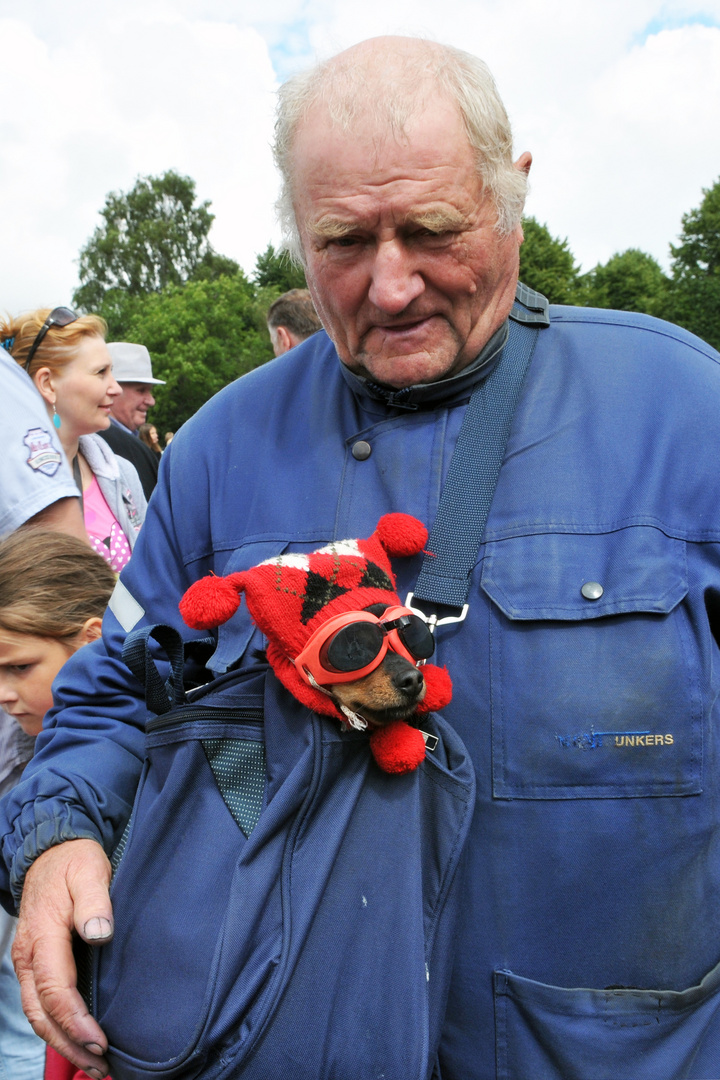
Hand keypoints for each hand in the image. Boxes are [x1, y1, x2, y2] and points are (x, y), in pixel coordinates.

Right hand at [12, 839, 113, 1078]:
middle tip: (100, 1067)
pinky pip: (40, 1004)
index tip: (100, 1042)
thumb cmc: (74, 862)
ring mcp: (28, 962)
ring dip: (62, 1043)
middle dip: (69, 1045)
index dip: (76, 1021)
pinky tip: (77, 1040)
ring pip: (38, 1014)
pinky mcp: (34, 964)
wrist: (50, 852)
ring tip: (92, 1065)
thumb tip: (100, 933)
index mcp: (43, 935)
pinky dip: (57, 1027)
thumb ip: (96, 901)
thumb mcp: (90, 871)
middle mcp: (28, 956)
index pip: (56, 989)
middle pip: (42, 1014)